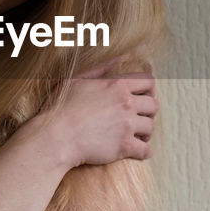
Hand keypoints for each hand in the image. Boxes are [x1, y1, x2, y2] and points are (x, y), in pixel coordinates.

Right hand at [41, 59, 158, 167]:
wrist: (55, 137)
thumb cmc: (60, 107)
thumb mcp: (77, 80)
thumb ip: (100, 68)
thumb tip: (118, 59)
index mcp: (117, 85)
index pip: (148, 81)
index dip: (150, 89)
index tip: (145, 96)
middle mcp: (126, 103)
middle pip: (154, 105)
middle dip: (149, 111)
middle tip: (140, 117)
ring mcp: (126, 125)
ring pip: (151, 127)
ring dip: (146, 132)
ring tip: (138, 135)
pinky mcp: (124, 146)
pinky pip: (146, 150)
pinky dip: (145, 151)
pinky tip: (138, 151)